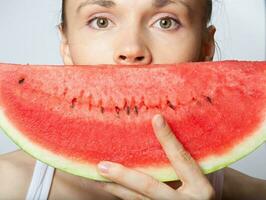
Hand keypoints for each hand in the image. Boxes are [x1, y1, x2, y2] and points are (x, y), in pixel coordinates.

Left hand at [96, 114, 214, 199]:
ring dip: (113, 187)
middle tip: (102, 166)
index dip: (169, 139)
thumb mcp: (203, 176)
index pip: (181, 159)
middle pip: (149, 187)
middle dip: (124, 176)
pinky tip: (107, 185)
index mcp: (201, 188)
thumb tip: (165, 125)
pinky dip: (119, 193)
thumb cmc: (203, 192)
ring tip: (94, 176)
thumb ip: (186, 159)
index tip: (156, 119)